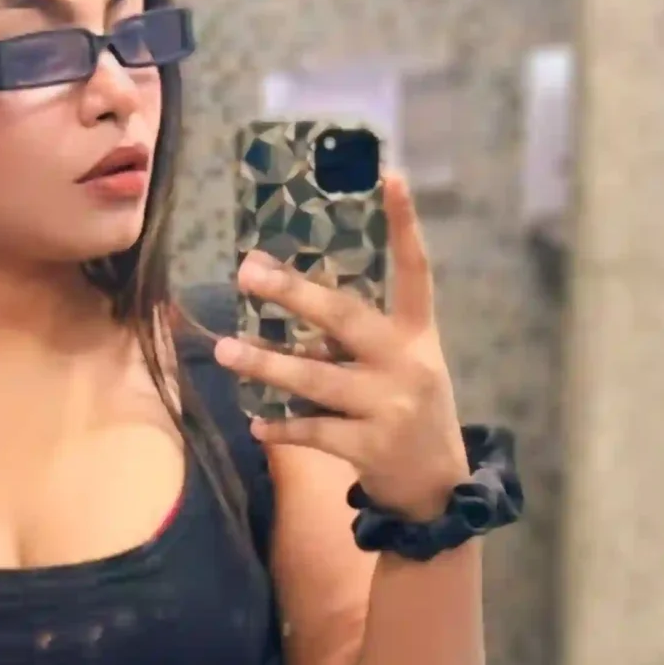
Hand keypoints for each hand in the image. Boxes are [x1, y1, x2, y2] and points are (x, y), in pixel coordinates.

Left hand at [214, 173, 468, 521]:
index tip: (391, 177)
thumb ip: (361, 338)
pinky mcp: (370, 447)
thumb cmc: (408, 410)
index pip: (416, 269)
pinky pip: (314, 432)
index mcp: (417, 334)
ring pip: (316, 379)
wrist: (437, 487)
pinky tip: (257, 423)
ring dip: (266, 365)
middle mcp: (406, 363)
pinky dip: (282, 427)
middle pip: (345, 317)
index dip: (405, 224)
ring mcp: (389, 406)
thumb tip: (295, 302)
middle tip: (248, 271)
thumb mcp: (403, 365)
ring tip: (226, 351)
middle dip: (294, 293)